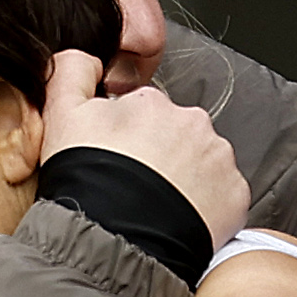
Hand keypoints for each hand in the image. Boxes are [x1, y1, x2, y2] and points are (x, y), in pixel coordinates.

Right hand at [40, 52, 248, 247]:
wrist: (116, 241)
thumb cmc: (87, 181)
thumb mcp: (61, 116)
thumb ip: (71, 72)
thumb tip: (85, 55)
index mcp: (153, 102)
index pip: (144, 115)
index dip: (127, 141)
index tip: (117, 165)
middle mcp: (193, 122)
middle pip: (177, 137)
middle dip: (161, 158)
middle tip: (136, 190)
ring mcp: (219, 158)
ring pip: (203, 165)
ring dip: (185, 181)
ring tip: (157, 210)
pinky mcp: (236, 195)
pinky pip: (223, 197)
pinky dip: (206, 208)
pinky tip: (179, 223)